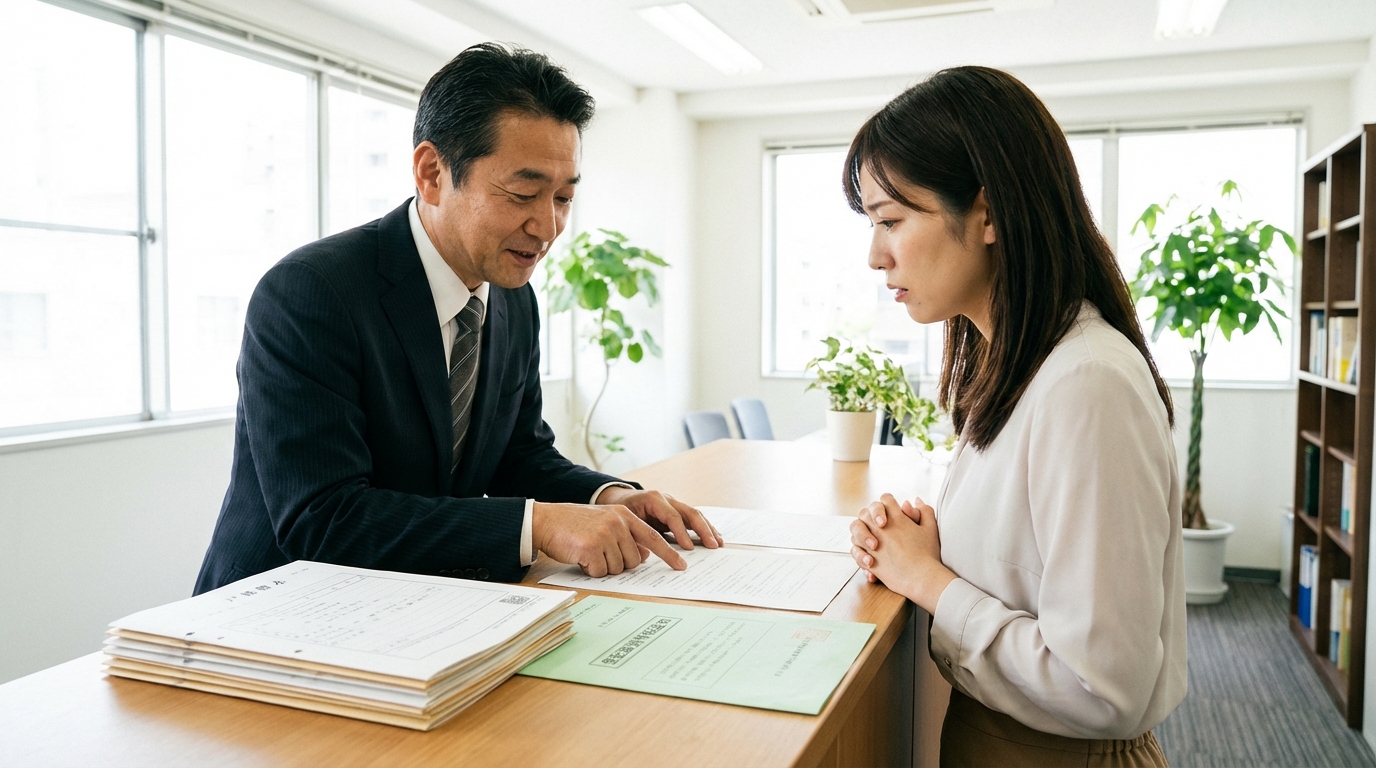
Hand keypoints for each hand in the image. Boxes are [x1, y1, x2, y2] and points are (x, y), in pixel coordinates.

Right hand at [532, 502, 687, 576]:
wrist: (546, 520)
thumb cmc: (574, 525)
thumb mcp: (605, 522)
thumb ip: (625, 535)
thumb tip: (643, 556)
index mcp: (624, 516)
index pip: (653, 538)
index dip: (669, 554)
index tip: (681, 565)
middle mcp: (618, 523)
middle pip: (634, 560)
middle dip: (619, 563)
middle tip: (600, 554)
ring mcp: (605, 534)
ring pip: (618, 568)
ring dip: (603, 567)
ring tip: (588, 552)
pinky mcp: (591, 547)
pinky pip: (600, 572)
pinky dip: (590, 570)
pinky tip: (580, 557)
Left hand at [595, 486, 723, 549]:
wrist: (616, 499)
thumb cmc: (618, 512)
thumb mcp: (624, 521)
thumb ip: (636, 533)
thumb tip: (648, 553)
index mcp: (653, 500)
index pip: (672, 516)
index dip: (681, 533)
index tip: (688, 548)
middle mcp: (666, 499)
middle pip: (690, 512)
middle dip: (703, 530)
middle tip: (712, 545)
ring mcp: (673, 503)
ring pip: (695, 514)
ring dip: (708, 529)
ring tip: (718, 543)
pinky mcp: (676, 510)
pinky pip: (693, 518)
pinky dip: (704, 527)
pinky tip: (713, 537)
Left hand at [849, 494, 955, 613]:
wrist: (921, 578)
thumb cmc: (927, 554)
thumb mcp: (930, 528)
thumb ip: (924, 511)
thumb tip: (916, 500)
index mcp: (896, 517)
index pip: (885, 499)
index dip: (888, 502)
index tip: (893, 511)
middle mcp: (880, 528)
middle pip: (865, 512)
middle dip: (871, 515)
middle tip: (881, 525)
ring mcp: (871, 543)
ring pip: (855, 530)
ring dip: (862, 533)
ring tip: (873, 541)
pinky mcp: (868, 559)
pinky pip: (855, 551)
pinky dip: (860, 553)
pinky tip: (870, 558)